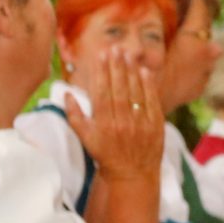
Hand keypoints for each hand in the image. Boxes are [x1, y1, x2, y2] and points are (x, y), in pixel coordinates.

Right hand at [66, 47, 165, 181]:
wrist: (132, 174)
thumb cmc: (105, 154)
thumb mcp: (86, 138)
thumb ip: (74, 116)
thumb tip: (67, 95)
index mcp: (104, 125)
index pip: (102, 92)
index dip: (102, 72)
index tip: (101, 55)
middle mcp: (123, 123)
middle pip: (119, 89)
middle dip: (117, 66)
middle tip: (115, 48)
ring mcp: (141, 125)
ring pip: (136, 92)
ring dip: (132, 71)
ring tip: (128, 54)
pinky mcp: (156, 126)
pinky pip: (152, 101)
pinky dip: (149, 86)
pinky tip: (144, 71)